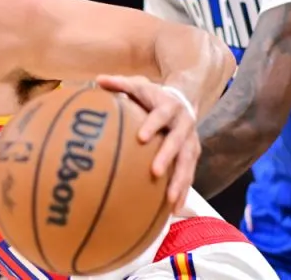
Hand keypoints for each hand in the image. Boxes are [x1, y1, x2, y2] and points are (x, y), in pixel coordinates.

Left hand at [95, 74, 199, 213]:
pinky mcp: (193, 155)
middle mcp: (184, 124)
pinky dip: (183, 191)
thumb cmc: (152, 96)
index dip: (153, 125)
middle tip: (155, 172)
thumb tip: (98, 80)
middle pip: (178, 142)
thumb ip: (120, 83)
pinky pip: (189, 174)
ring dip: (181, 182)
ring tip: (171, 201)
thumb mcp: (138, 85)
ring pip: (188, 163)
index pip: (161, 115)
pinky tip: (174, 210)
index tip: (141, 138)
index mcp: (169, 106)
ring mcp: (191, 141)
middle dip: (168, 156)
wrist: (184, 99)